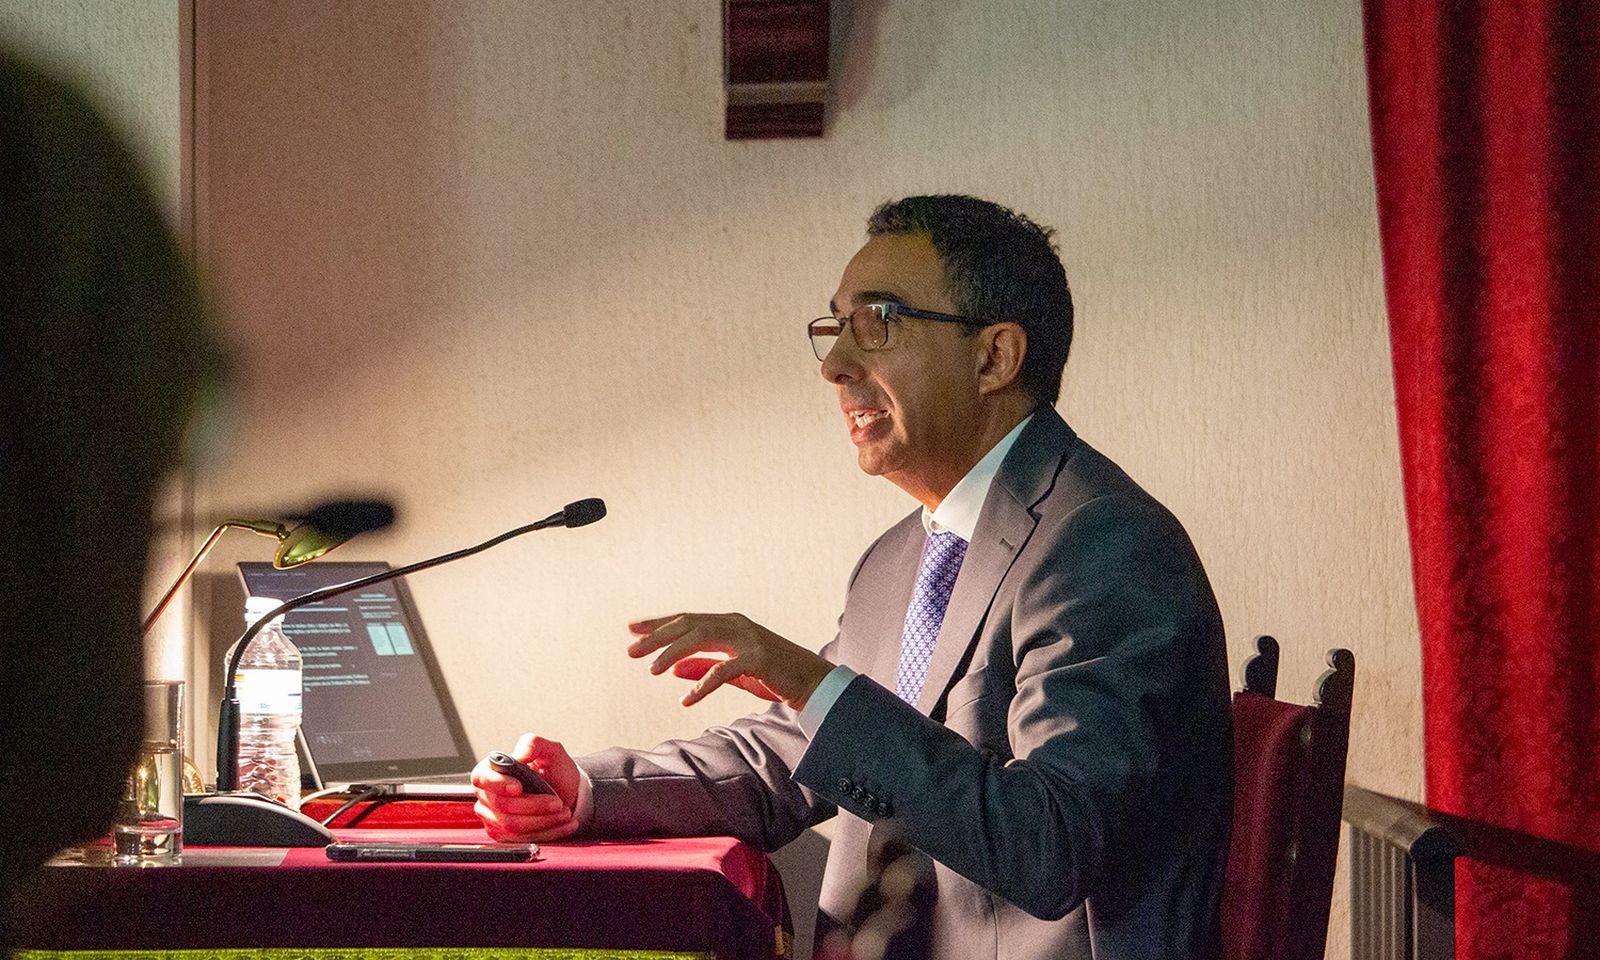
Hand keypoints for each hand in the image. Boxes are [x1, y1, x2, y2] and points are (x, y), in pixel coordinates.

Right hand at [472, 733, 585, 841]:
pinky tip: (565, 825)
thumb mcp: (549, 750)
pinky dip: (547, 833)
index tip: (518, 787)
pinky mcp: (503, 836)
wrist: (564, 791)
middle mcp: (486, 795)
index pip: (482, 778)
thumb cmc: (552, 769)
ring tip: (565, 814)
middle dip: (534, 806)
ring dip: (543, 821)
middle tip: (558, 803)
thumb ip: (534, 744)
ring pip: (512, 826)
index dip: (498, 784)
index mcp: (490, 770)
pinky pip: (521, 840)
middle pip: (502, 806)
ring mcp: (492, 817)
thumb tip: (520, 755)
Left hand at [628, 613, 833, 709]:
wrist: (813, 683)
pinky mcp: (759, 659)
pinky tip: (687, 698)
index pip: (687, 620)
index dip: (659, 623)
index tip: (632, 629)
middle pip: (688, 625)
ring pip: (701, 638)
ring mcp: (749, 639)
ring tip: (652, 670)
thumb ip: (704, 667)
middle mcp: (737, 625)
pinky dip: (703, 684)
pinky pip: (724, 670)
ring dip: (674, 653)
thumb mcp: (734, 671)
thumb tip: (673, 669)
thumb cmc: (774, 675)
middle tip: (630, 650)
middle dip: (657, 637)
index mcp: (730, 624)